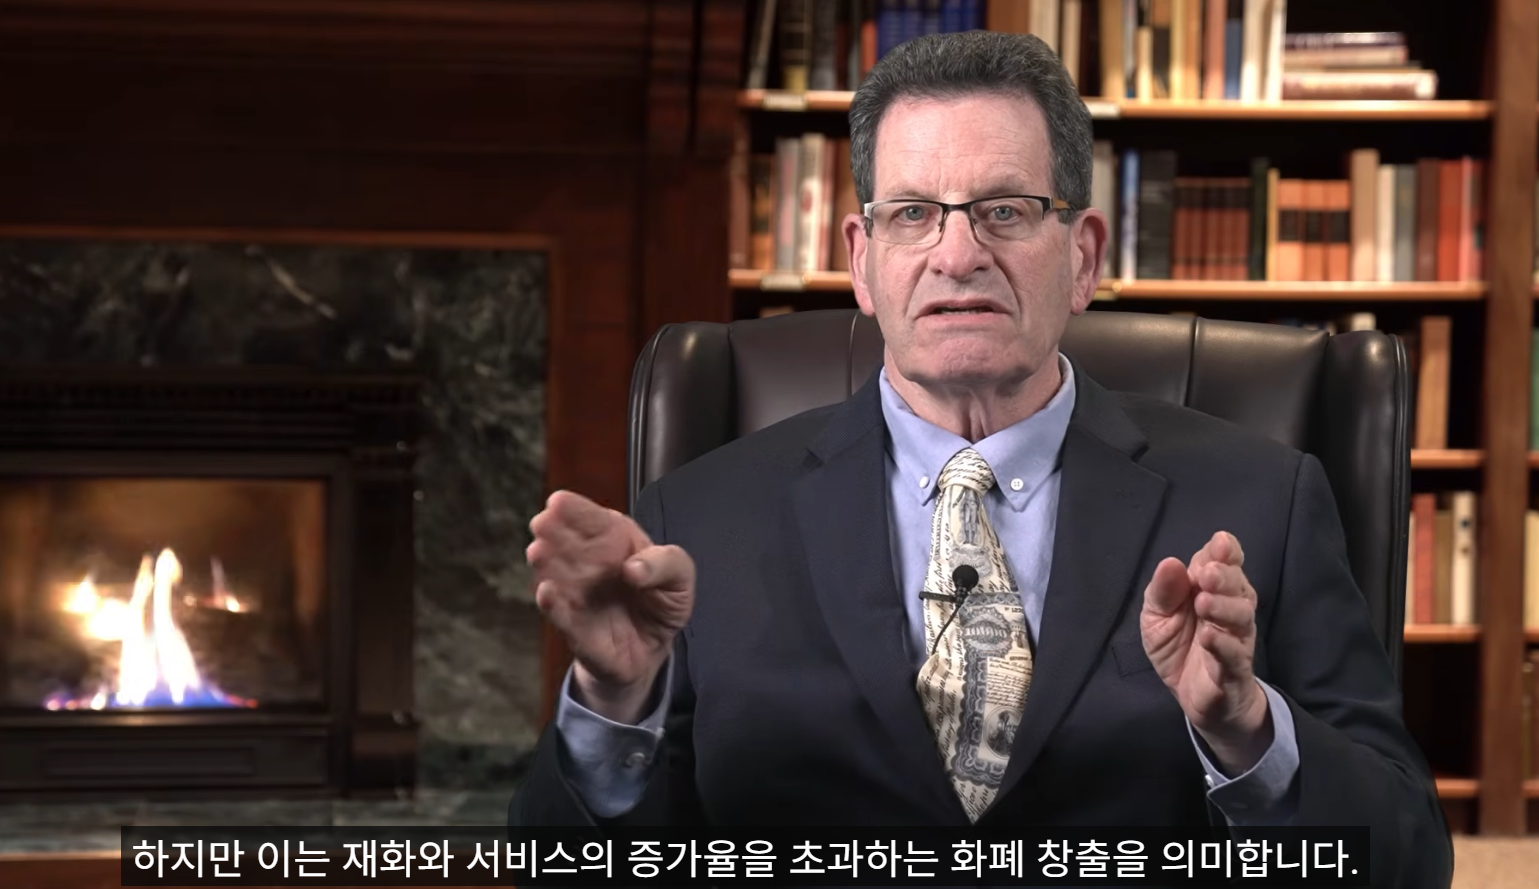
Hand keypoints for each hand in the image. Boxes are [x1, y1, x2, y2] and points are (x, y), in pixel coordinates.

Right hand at [527, 491, 694, 723]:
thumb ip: (667, 564)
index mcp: (613, 537)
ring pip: (554, 573)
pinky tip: (547, 592)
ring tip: (540, 554)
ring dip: (546, 563)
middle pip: (564, 541)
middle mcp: (587, 560)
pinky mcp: (573, 625)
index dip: (574, 508)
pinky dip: (552, 604)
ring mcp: (576, 591)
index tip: (558, 502)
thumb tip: (634, 568)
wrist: (651, 647)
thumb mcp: (680, 576)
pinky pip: (560, 614)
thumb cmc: (661, 599)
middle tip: (542, 525)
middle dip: (552, 531)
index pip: (591, 518)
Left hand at [1141, 531, 1271, 774]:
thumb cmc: (1178, 648)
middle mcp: (1230, 609)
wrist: (1194, 699)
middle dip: (1224, 576)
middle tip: (1207, 573)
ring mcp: (1236, 639)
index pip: (1224, 563)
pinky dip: (1222, 645)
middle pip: (1236, 587)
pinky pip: (1234, 655)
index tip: (1220, 543)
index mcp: (1211, 590)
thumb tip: (1170, 562)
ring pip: (1241, 617)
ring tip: (1204, 603)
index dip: (1225, 552)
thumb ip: (1162, 591)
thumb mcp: (1157, 617)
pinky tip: (1209, 637)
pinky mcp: (1234, 669)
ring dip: (1223, 607)